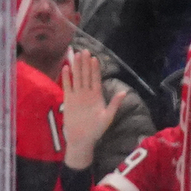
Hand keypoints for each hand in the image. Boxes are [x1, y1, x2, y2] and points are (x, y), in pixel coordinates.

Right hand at [61, 50, 124, 170]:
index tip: (94, 58)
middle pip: (86, 75)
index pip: (96, 79)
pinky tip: (66, 68)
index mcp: (97, 96)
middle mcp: (87, 93)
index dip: (95, 69)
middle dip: (85, 63)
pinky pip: (67, 86)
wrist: (82, 139)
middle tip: (84, 51)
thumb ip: (114, 104)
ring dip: (76, 67)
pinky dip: (66, 78)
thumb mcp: (108, 117)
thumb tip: (124, 92)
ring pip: (77, 78)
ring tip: (75, 55)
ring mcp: (77, 96)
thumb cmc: (96, 130)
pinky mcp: (68, 100)